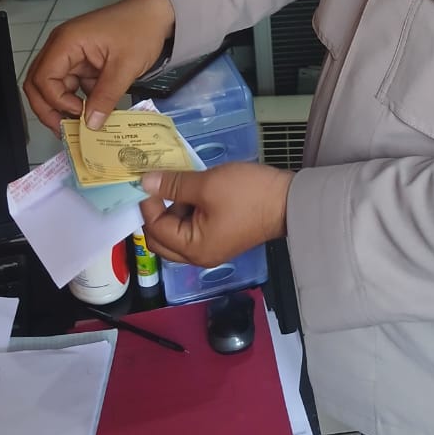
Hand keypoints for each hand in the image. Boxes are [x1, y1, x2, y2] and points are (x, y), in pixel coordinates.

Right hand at [23, 0, 174, 130]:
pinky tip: (92, 112)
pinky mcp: (81, 60)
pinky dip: (77, 99)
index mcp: (66, 42)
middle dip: (48, 109)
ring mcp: (70, 53)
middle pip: (38, 83)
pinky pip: (70, 83)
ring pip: (53, 86)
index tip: (79, 113)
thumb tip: (91, 125)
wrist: (155, 13)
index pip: (43, 78)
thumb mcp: (126, 67)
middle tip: (65, 129)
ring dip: (62, 105)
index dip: (56, 101)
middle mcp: (61, 46)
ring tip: (79, 125)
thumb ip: (106, 97)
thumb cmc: (140, 30)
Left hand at [139, 164, 293, 266]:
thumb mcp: (207, 184)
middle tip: (156, 184)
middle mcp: (199, 255)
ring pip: (177, 232)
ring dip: (172, 210)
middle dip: (155, 212)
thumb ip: (173, 185)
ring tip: (177, 183)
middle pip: (162, 238)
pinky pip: (193, 228)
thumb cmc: (247, 194)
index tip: (147, 178)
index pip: (155, 229)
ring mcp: (211, 248)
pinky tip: (193, 190)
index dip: (147, 203)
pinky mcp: (222, 237)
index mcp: (193, 248)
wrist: (288, 200)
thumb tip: (144, 183)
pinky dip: (188, 212)